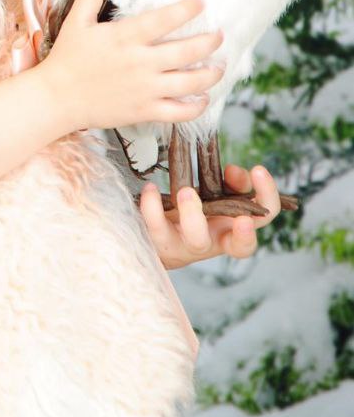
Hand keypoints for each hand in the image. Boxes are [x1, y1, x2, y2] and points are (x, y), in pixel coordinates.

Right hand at [40, 0, 224, 132]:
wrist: (56, 98)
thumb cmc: (67, 58)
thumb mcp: (77, 20)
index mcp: (125, 37)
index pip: (165, 19)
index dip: (187, 9)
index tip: (202, 1)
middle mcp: (140, 63)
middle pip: (187, 51)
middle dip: (210, 41)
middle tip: (220, 35)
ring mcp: (145, 89)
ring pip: (190, 82)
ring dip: (211, 74)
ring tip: (220, 66)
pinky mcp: (144, 111)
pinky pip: (179, 112)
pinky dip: (196, 106)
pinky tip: (203, 98)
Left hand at [139, 164, 281, 268]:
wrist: (157, 236)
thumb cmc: (194, 210)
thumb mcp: (217, 195)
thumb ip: (231, 184)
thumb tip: (234, 171)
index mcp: (233, 227)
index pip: (263, 219)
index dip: (267, 198)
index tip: (258, 169)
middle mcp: (216, 241)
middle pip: (238, 247)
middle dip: (243, 231)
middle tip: (241, 213)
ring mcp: (189, 246)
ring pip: (197, 240)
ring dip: (194, 215)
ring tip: (185, 192)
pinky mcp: (162, 244)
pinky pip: (157, 230)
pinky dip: (152, 209)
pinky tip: (150, 189)